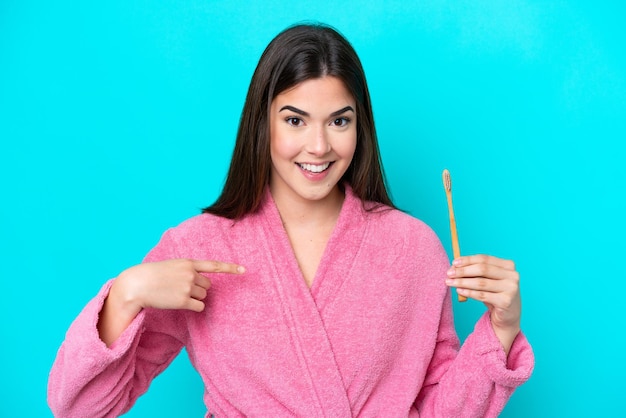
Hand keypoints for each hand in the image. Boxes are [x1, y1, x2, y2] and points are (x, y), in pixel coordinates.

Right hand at [99, 259, 244, 345]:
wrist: (137, 284)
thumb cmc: (153, 275)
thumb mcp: (172, 266)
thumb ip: (188, 270)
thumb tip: (202, 284)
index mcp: (188, 262)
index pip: (214, 265)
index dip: (230, 268)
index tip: (244, 270)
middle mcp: (191, 274)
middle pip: (208, 285)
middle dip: (199, 288)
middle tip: (181, 288)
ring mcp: (187, 287)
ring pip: (203, 295)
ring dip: (194, 297)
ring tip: (176, 294)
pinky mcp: (183, 300)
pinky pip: (199, 306)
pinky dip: (193, 307)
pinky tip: (180, 303)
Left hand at [445, 254, 520, 353]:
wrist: (508, 316)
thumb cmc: (495, 294)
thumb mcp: (488, 280)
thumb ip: (476, 272)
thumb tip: (454, 266)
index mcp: (508, 265)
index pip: (484, 259)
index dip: (468, 260)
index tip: (453, 263)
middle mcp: (512, 275)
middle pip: (482, 269)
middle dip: (463, 271)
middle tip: (449, 273)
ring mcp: (511, 288)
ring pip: (481, 283)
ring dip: (462, 282)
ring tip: (450, 282)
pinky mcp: (506, 301)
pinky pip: (482, 295)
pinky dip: (469, 292)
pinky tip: (459, 291)